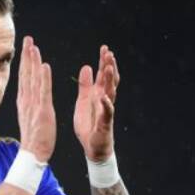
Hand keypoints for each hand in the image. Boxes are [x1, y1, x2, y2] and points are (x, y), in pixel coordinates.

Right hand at [16, 36, 55, 162]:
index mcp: (25, 101)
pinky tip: (44, 66)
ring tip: (33, 46)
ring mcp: (34, 105)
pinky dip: (43, 78)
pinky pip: (43, 92)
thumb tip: (27, 95)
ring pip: (33, 79)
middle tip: (28, 39)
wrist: (33, 153)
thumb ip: (28, 104)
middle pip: (26, 74)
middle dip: (27, 56)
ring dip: (33, 62)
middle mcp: (27, 100)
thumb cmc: (34, 138)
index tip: (26, 48)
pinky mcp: (42, 111)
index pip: (25, 77)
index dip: (25, 61)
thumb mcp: (29, 117)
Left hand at [73, 45, 120, 161]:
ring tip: (109, 68)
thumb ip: (85, 85)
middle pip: (110, 80)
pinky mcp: (105, 123)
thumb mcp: (83, 101)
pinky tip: (104, 97)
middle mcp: (105, 100)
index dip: (104, 62)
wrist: (93, 146)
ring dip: (110, 80)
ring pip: (111, 92)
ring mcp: (107, 110)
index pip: (104, 75)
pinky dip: (107, 104)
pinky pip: (107, 112)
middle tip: (109, 53)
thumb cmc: (89, 124)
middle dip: (110, 66)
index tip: (104, 48)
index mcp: (99, 94)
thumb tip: (87, 67)